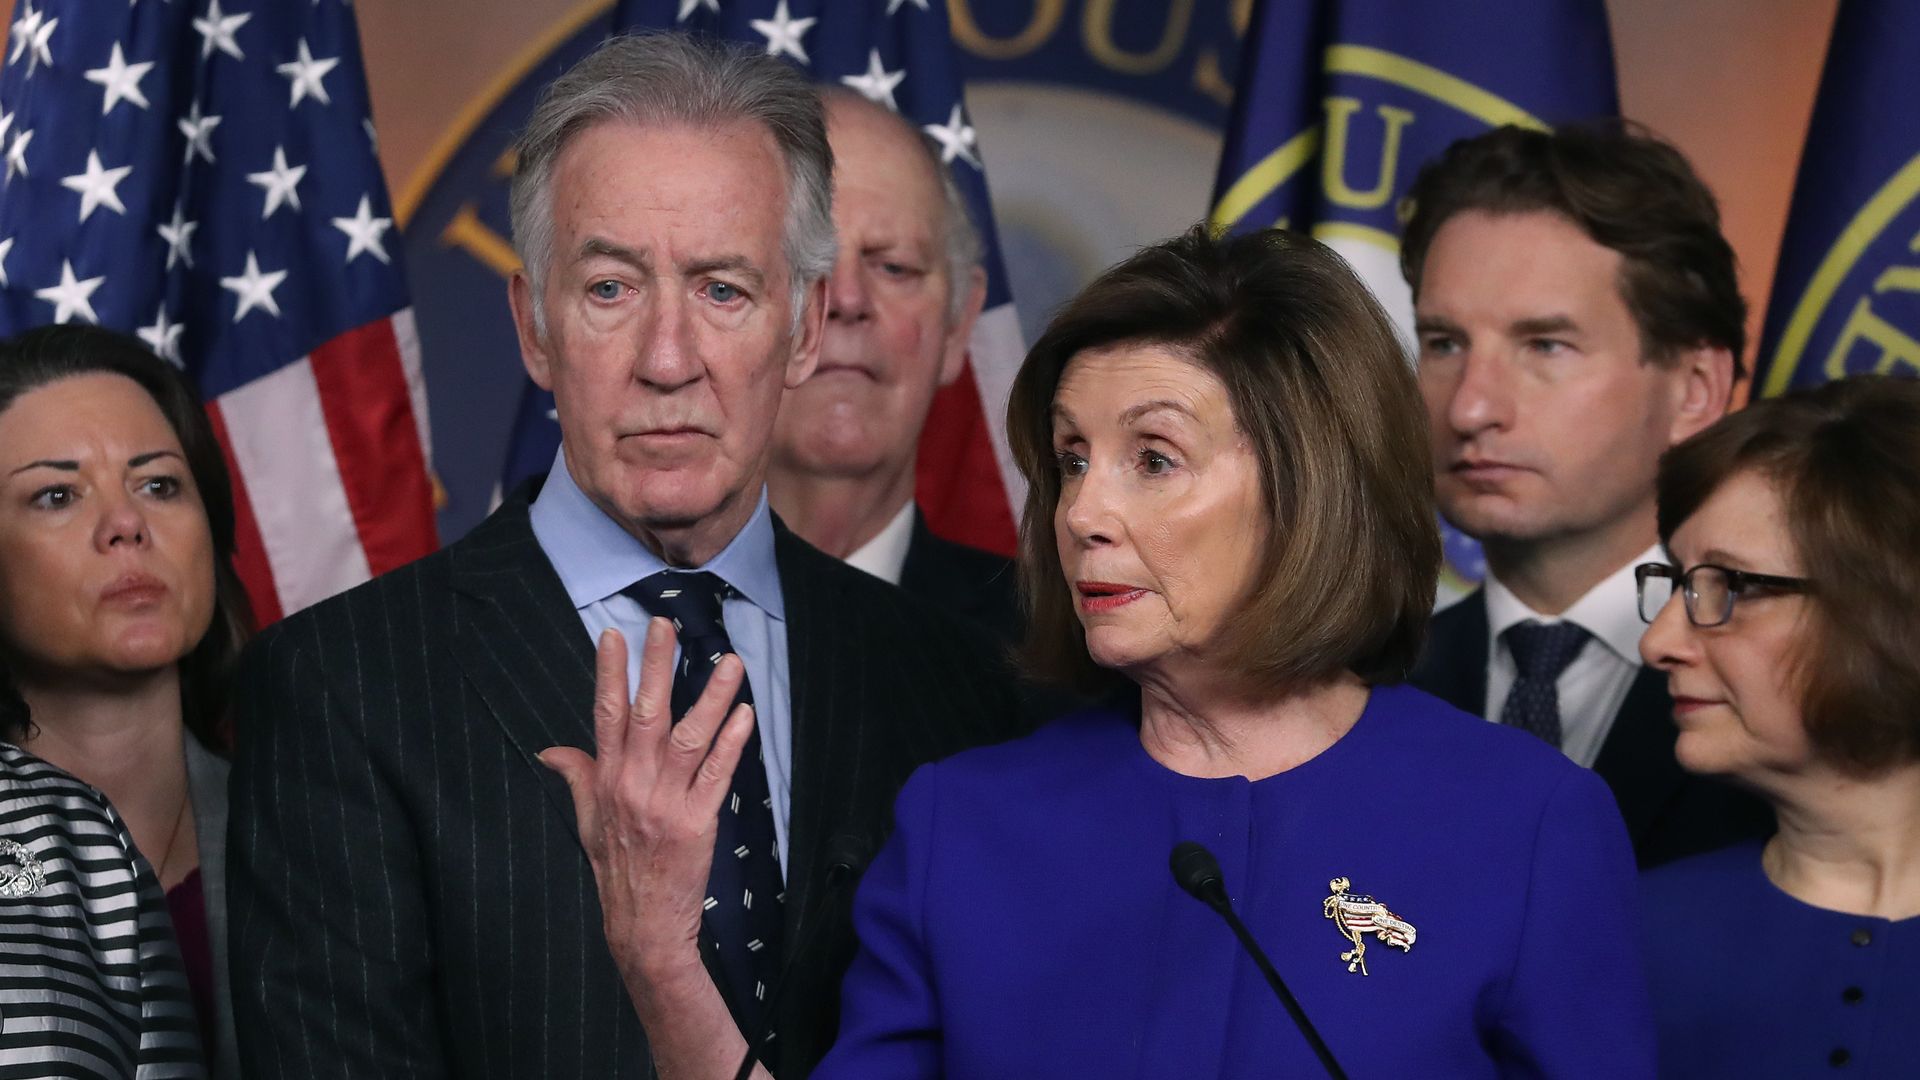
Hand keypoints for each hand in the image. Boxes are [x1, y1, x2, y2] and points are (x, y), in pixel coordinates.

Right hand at [541, 618, 755, 994]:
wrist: (642, 925)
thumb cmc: (617, 869)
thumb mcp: (587, 822)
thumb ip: (577, 777)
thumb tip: (550, 750)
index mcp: (607, 779)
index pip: (605, 714)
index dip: (610, 672)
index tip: (615, 634)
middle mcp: (633, 784)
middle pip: (645, 714)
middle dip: (656, 667)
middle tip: (666, 624)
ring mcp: (665, 803)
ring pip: (689, 738)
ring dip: (711, 697)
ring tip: (729, 661)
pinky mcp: (697, 823)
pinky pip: (717, 775)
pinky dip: (731, 743)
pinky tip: (745, 714)